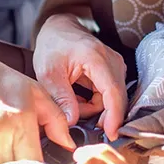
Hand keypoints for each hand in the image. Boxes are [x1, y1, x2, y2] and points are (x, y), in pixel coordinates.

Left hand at [33, 15, 127, 139]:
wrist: (59, 29)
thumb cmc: (52, 46)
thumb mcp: (49, 73)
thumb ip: (61, 98)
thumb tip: (72, 123)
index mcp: (97, 59)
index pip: (113, 93)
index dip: (114, 117)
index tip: (110, 135)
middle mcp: (112, 61)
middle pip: (115, 99)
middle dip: (97, 115)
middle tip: (73, 115)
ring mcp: (115, 65)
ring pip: (111, 99)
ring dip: (92, 108)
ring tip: (71, 102)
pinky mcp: (113, 71)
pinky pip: (108, 95)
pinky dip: (93, 102)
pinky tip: (77, 97)